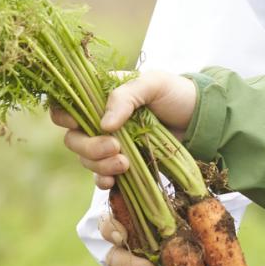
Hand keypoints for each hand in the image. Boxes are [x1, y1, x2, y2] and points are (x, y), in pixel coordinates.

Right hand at [50, 70, 200, 189]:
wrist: (200, 120)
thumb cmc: (176, 94)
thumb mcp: (153, 84)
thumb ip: (126, 97)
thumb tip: (104, 124)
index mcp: (100, 96)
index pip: (66, 105)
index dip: (63, 116)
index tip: (78, 124)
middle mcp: (99, 120)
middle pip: (73, 138)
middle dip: (88, 147)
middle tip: (114, 147)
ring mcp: (110, 143)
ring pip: (85, 159)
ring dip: (99, 165)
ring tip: (124, 163)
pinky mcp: (122, 163)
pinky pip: (101, 176)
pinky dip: (102, 180)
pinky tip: (113, 181)